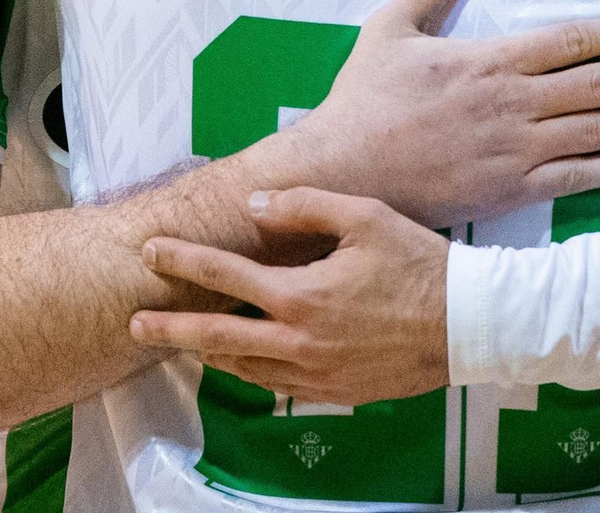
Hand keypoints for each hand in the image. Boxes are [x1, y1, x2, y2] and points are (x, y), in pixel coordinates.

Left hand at [133, 190, 447, 404]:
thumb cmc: (416, 263)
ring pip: (245, 367)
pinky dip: (253, 372)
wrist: (465, 324)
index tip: (150, 252)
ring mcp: (315, 373)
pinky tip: (246, 364)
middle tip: (134, 326)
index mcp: (300, 295)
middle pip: (218, 336)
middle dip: (171, 329)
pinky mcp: (334, 392)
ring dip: (209, 354)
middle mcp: (298, 340)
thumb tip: (254, 208)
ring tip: (182, 343)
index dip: (183, 261)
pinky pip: (279, 385)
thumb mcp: (363, 216)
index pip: (225, 276)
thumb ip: (303, 207)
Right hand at [289, 0, 599, 224]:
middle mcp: (513, 104)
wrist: (342, 172)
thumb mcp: (391, 26)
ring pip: (596, 132)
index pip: (571, 41)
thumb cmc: (364, 98)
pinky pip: (574, 180)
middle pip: (597, 86)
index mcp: (490, 60)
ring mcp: (515, 151)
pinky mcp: (508, 192)